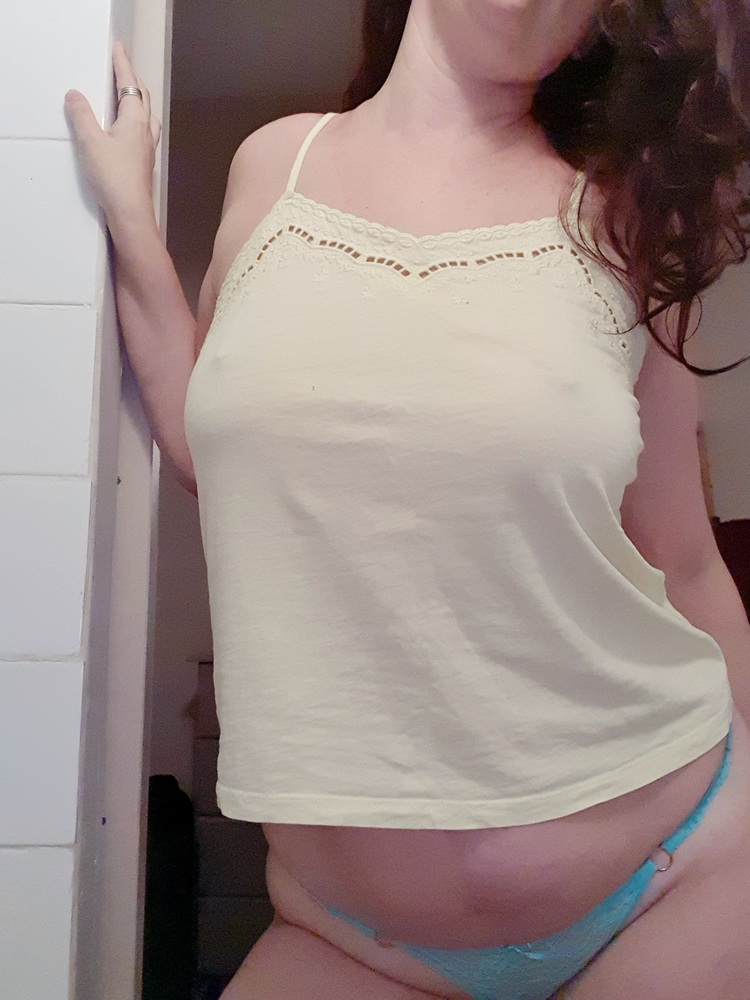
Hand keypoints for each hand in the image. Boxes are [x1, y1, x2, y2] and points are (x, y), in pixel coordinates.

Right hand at [64, 41, 161, 223]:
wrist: (131, 213)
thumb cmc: (115, 179)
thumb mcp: (91, 142)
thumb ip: (82, 116)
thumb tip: (75, 96)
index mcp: (135, 120)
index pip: (129, 84)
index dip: (123, 64)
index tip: (119, 48)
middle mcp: (146, 132)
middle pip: (143, 97)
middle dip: (133, 79)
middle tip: (123, 66)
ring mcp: (148, 148)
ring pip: (148, 115)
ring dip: (140, 100)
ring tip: (131, 94)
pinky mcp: (145, 163)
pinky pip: (146, 132)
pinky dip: (140, 121)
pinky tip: (134, 130)